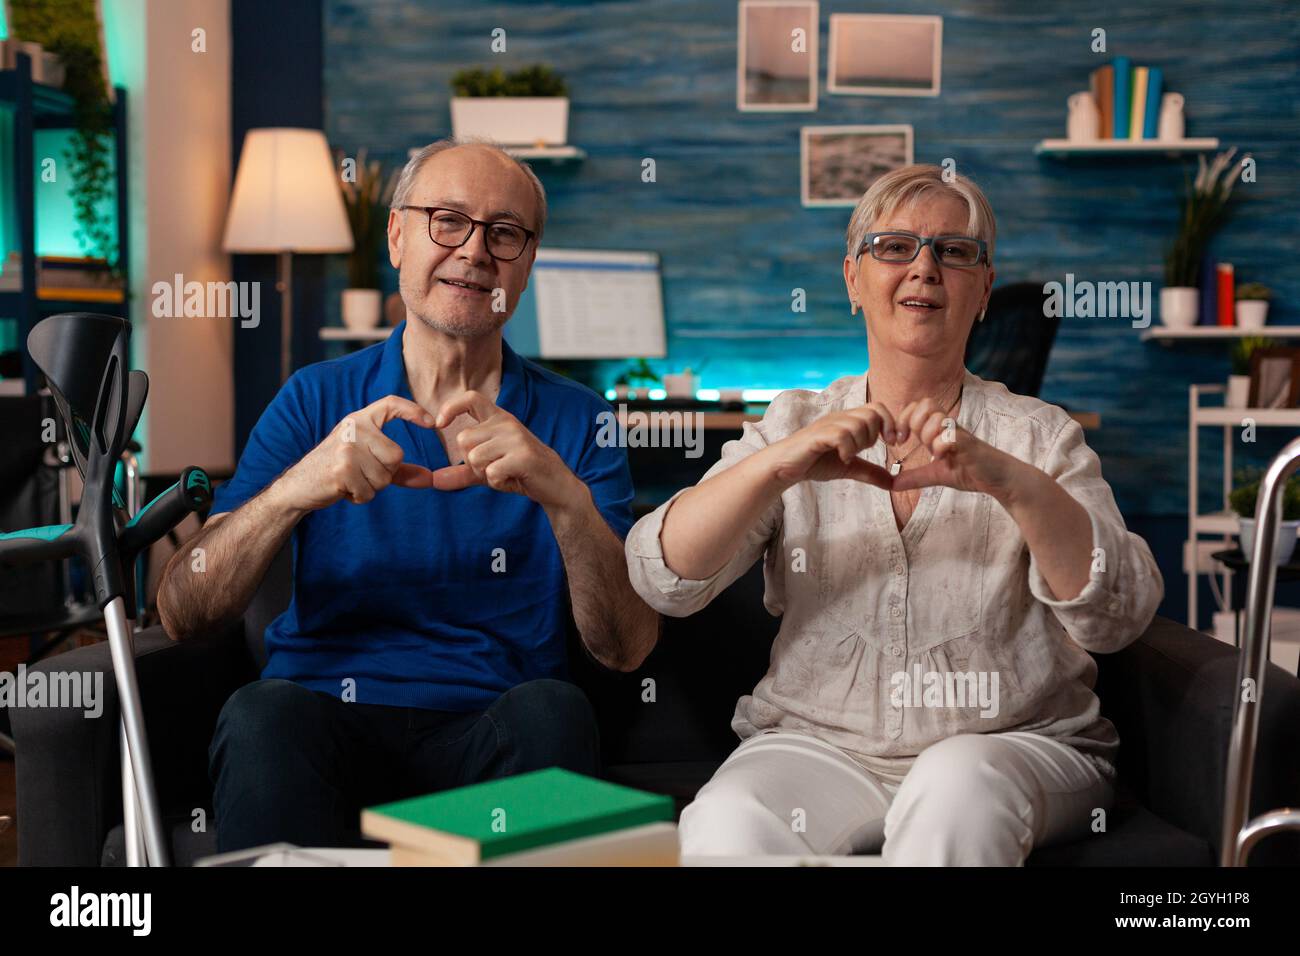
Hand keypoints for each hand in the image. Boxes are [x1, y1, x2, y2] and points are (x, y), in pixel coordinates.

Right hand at [276, 396, 437, 510]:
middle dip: (385, 474)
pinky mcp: (341, 469)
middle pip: (396, 456)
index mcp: (359, 419)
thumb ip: (399, 469)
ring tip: (350, 480)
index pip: (390, 404)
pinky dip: (359, 497)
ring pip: (384, 477)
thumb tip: (430, 478)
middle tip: (360, 473)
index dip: (413, 410)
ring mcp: (346, 448)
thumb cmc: (336, 470)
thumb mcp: (367, 462)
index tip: (432, 423)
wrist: (298, 485)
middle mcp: (353, 428)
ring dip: (370, 487)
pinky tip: (343, 488)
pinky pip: (369, 491)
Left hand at [430, 390, 584, 509]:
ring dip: (484, 473)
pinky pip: (491, 472)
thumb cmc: (520, 473)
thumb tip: (433, 480)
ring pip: (474, 457)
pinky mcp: (523, 456)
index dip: (450, 407)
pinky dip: (497, 482)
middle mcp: (507, 423)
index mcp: (498, 418)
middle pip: (463, 439)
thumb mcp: (488, 469)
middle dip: (471, 461)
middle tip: (493, 467)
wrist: (555, 484)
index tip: (439, 423)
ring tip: (504, 473)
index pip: (470, 398)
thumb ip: (462, 472)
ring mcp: (516, 438)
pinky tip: (512, 479)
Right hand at [761, 403, 897, 489]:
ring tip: (847, 456)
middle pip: (872, 414)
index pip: (878, 407)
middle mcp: (840, 417)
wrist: (785, 468)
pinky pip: (842, 435)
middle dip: (875, 436)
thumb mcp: (849, 467)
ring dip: (859, 444)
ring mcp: (828, 424)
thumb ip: (870, 472)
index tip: (893, 443)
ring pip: (859, 424)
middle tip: (862, 451)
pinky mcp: (818, 435)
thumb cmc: (815, 463)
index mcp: (848, 420)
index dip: (890, 423)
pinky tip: (842, 458)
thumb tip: (893, 483)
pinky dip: (847, 449)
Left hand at [889, 397, 1027, 502]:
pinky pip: (952, 436)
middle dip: (913, 423)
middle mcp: (950, 427)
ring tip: (932, 452)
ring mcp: (961, 434)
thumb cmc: (972, 471)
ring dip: (927, 435)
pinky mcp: (971, 445)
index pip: (917, 406)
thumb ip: (916, 477)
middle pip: (925, 404)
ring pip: (937, 417)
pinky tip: (943, 458)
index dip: (903, 418)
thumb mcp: (937, 475)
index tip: (899, 439)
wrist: (1001, 479)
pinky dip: (942, 446)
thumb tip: (891, 484)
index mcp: (940, 429)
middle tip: (911, 442)